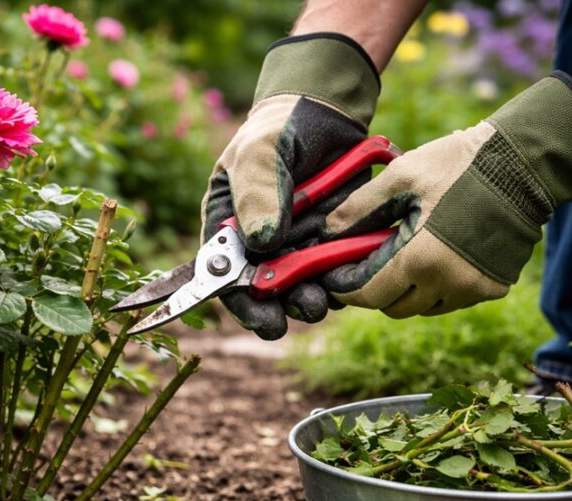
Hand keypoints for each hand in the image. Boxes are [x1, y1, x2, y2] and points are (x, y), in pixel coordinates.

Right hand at [201, 33, 379, 339]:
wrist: (329, 113)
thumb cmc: (281, 126)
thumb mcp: (261, 150)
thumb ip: (257, 191)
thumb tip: (262, 241)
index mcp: (228, 225)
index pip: (224, 273)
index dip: (239, 301)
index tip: (262, 317)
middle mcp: (258, 244)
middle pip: (263, 291)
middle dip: (282, 307)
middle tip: (304, 307)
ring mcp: (295, 247)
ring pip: (299, 288)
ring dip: (310, 300)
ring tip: (322, 299)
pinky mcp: (329, 245)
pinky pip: (332, 273)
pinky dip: (339, 280)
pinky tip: (347, 278)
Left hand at [318, 73, 571, 317]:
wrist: (525, 164)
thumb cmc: (460, 164)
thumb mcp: (402, 177)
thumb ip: (358, 208)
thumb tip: (326, 232)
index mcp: (420, 259)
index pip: (368, 295)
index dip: (346, 288)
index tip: (334, 276)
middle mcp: (448, 284)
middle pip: (393, 307)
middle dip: (374, 289)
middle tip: (367, 261)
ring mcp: (473, 290)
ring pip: (423, 307)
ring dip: (406, 290)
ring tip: (403, 254)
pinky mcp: (493, 288)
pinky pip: (451, 300)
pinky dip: (436, 287)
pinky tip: (435, 256)